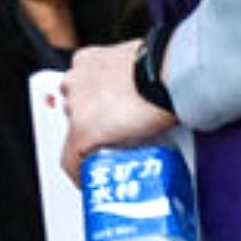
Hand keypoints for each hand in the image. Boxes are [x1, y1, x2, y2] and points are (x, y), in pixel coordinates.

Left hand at [60, 40, 176, 182]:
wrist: (169, 71)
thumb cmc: (166, 62)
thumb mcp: (145, 61)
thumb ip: (138, 73)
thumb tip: (156, 85)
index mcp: (90, 60)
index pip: (80, 84)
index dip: (92, 102)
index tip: (103, 111)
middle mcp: (77, 80)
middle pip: (73, 109)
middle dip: (90, 122)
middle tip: (111, 134)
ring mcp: (77, 106)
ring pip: (73, 134)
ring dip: (87, 145)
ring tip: (107, 157)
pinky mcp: (82, 131)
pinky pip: (72, 160)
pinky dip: (79, 172)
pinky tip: (89, 180)